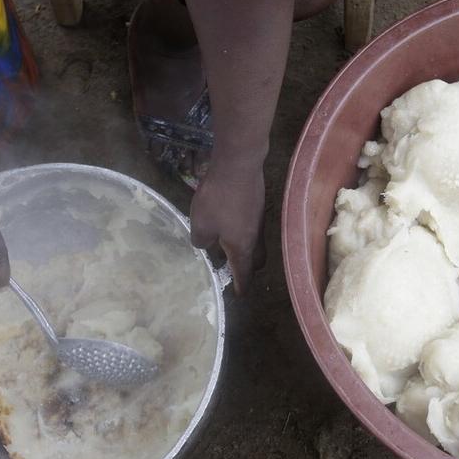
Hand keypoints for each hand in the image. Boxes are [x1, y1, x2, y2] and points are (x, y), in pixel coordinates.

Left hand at [189, 156, 265, 293]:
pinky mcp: (257, 204)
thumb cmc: (218, 199)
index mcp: (241, 247)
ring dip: (244, 247)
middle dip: (247, 267)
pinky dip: (243, 230)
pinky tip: (229, 220)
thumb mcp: (200, 224)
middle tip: (235, 268)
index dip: (241, 286)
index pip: (243, 273)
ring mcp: (258, 219)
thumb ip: (201, 241)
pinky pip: (252, 225)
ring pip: (255, 241)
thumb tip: (205, 244)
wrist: (239, 164)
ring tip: (226, 244)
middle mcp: (255, 237)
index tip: (239, 295)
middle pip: (256, 259)